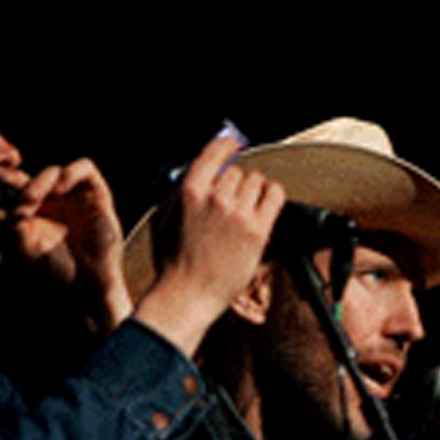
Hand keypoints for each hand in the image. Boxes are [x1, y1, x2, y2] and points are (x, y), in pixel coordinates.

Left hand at [3, 159, 130, 329]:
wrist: (89, 284)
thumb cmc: (56, 270)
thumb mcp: (22, 244)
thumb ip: (5, 222)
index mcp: (33, 210)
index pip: (9, 185)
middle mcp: (52, 200)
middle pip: (29, 175)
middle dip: (14, 184)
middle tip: (9, 202)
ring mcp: (75, 196)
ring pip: (53, 172)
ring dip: (38, 182)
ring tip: (29, 201)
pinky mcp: (98, 195)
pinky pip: (85, 168)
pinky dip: (71, 173)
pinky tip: (60, 190)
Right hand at [133, 133, 285, 358]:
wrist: (188, 295)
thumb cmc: (173, 264)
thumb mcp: (164, 219)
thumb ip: (179, 193)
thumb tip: (197, 175)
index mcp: (190, 191)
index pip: (215, 152)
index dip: (227, 145)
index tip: (233, 144)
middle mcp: (215, 197)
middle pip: (238, 170)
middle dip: (237, 183)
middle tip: (235, 201)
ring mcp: (238, 214)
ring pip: (257, 181)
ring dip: (255, 191)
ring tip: (249, 209)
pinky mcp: (257, 231)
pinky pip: (275, 195)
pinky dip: (273, 196)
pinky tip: (266, 206)